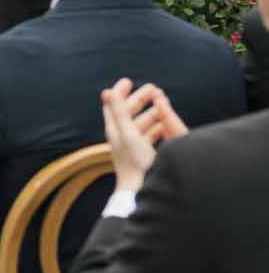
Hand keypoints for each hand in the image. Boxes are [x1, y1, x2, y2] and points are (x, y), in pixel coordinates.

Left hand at [100, 78, 185, 192]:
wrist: (141, 191)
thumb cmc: (134, 162)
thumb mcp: (128, 133)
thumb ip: (120, 112)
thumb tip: (108, 91)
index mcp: (115, 130)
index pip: (113, 106)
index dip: (119, 93)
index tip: (128, 81)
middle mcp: (121, 138)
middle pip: (128, 113)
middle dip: (140, 99)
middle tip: (154, 88)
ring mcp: (132, 147)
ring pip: (140, 124)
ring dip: (150, 112)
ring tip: (162, 103)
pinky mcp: (143, 155)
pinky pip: (149, 136)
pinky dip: (156, 127)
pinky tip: (165, 125)